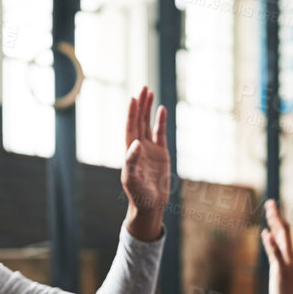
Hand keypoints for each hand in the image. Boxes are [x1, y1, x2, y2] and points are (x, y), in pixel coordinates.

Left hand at [120, 87, 169, 234]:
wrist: (150, 205)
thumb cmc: (138, 195)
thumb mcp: (132, 179)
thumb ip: (131, 161)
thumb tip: (136, 143)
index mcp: (130, 152)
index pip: (130, 128)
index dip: (131, 113)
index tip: (133, 98)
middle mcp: (139, 148)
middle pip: (138, 121)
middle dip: (140, 105)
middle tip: (143, 88)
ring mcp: (150, 150)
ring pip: (148, 125)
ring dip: (148, 109)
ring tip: (149, 93)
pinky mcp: (162, 154)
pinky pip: (160, 134)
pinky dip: (160, 122)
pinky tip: (161, 110)